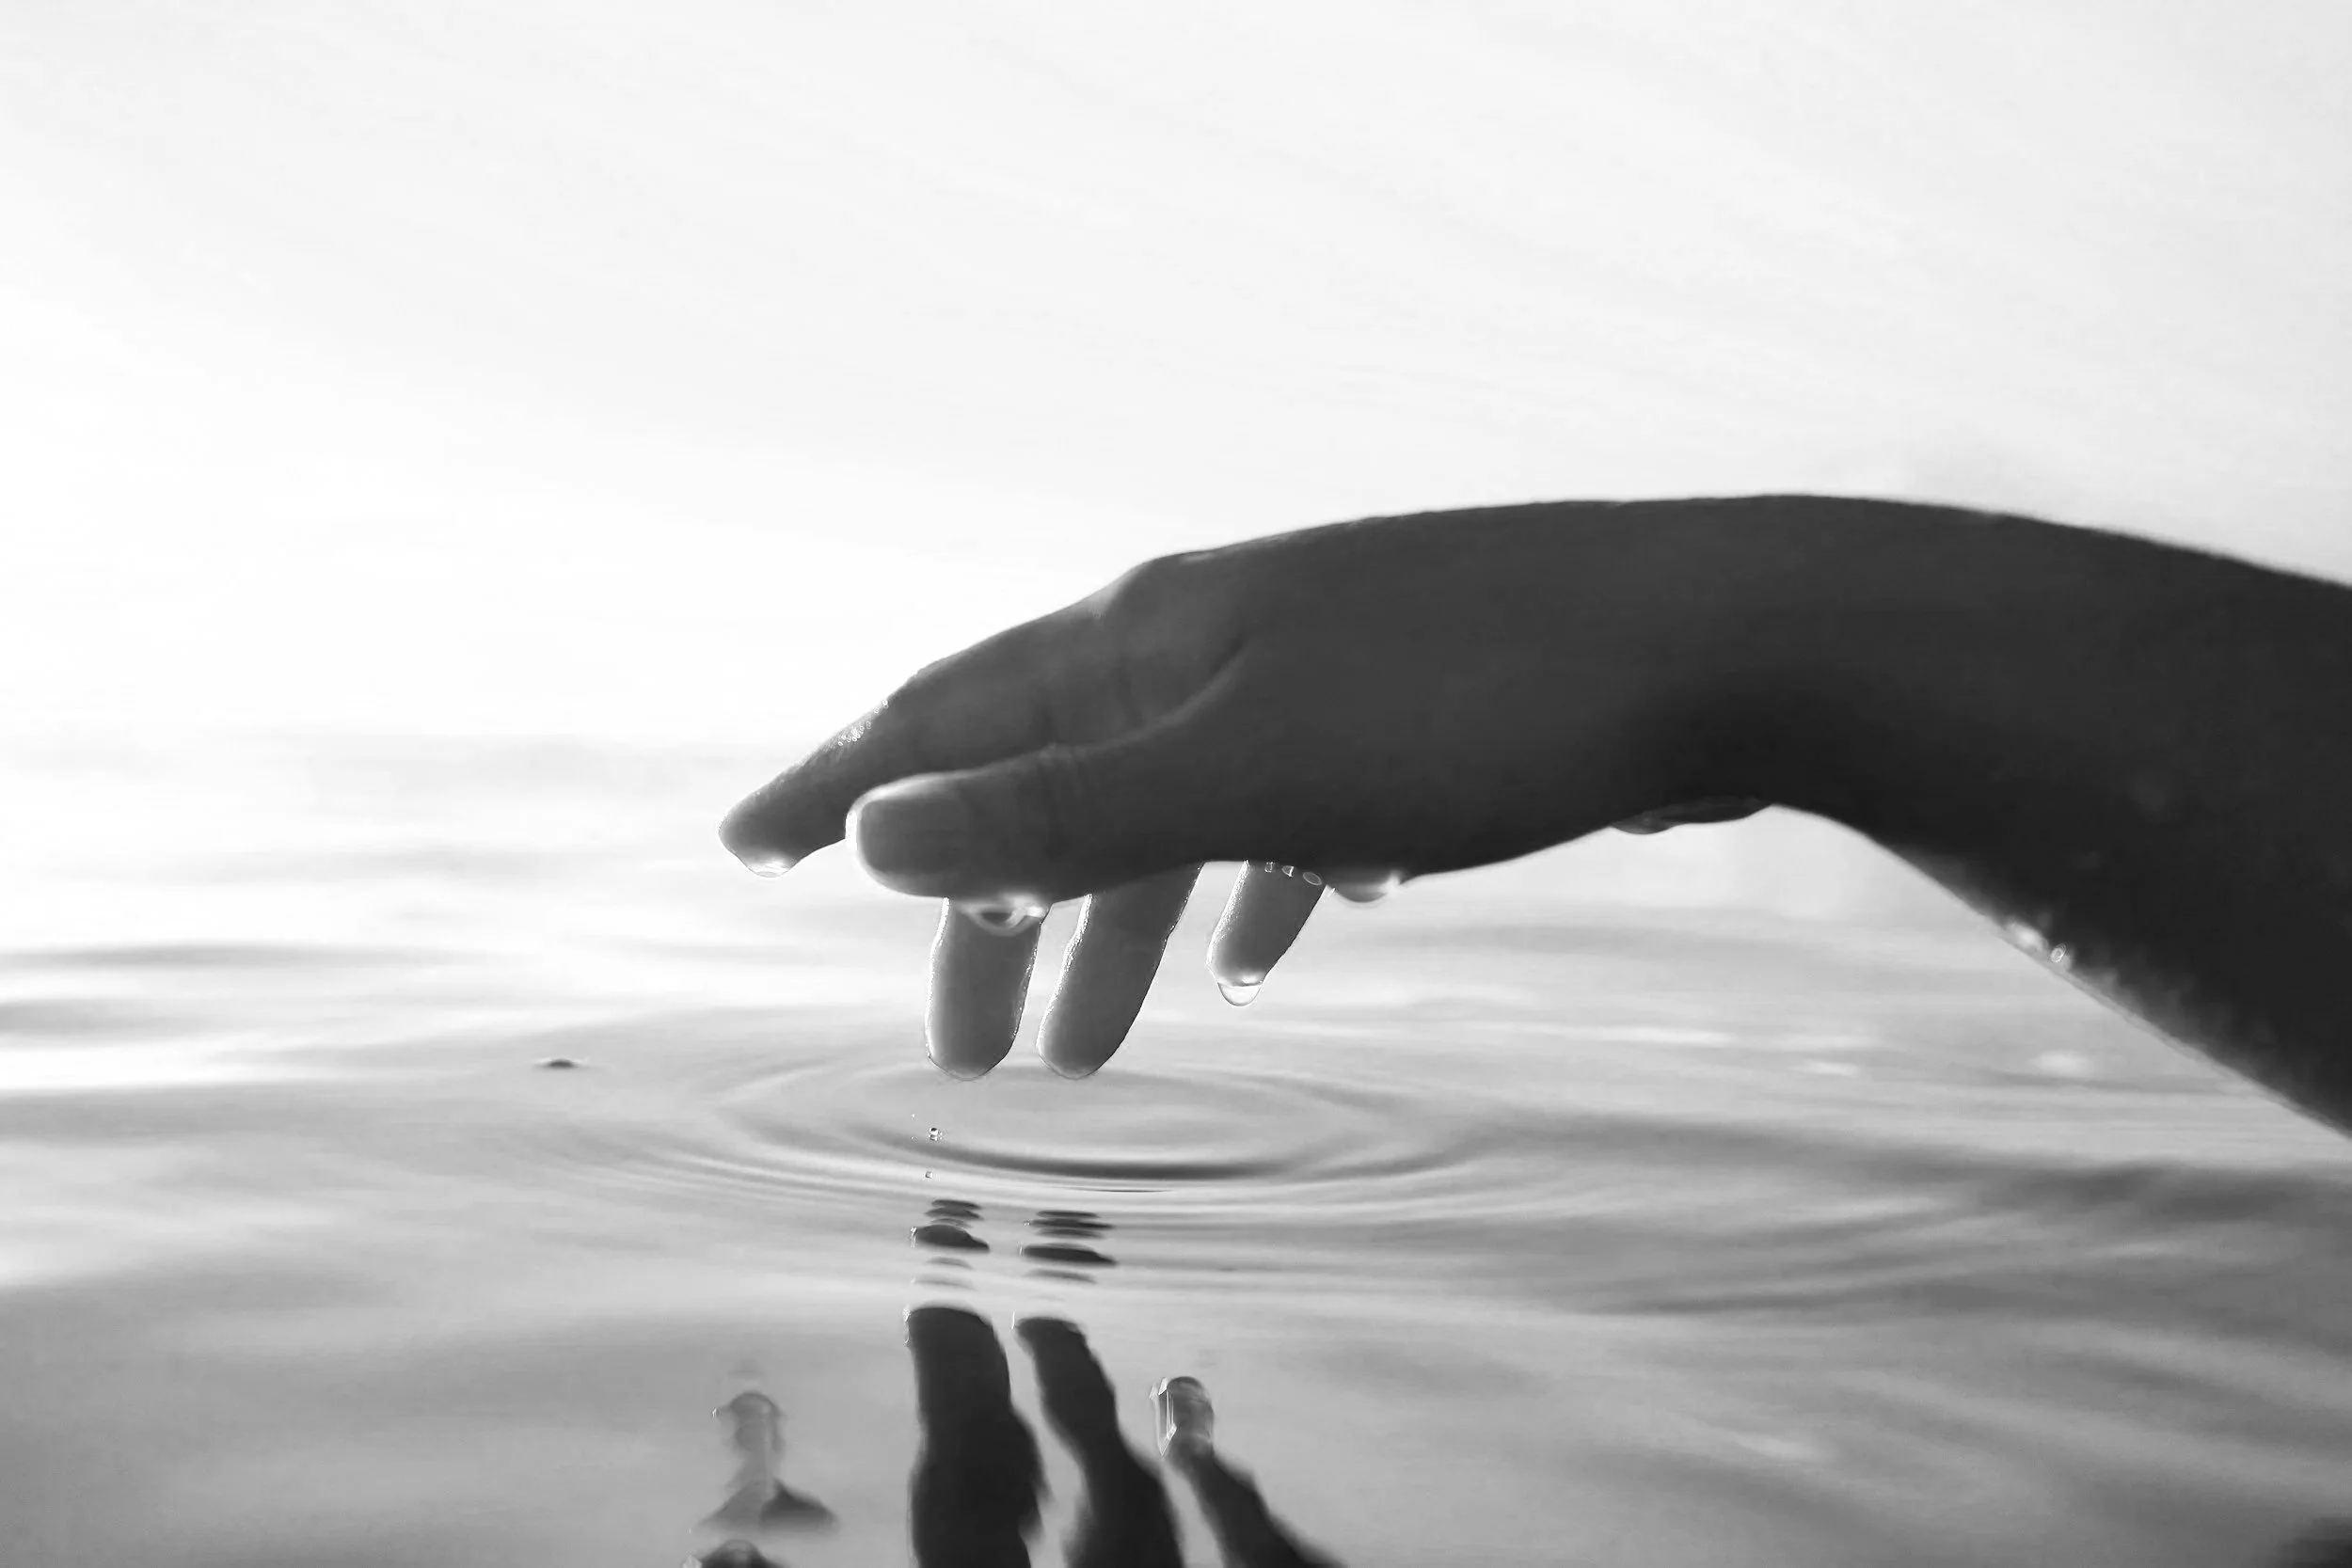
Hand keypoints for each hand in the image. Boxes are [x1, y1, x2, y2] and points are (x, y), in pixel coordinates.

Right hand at [719, 501, 1768, 1076]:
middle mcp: (1210, 638)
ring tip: (1100, 1056)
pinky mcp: (1403, 716)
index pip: (945, 717)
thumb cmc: (1476, 709)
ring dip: (1123, 929)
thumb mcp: (1243, 769)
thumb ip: (1060, 803)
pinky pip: (1281, 810)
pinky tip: (1276, 942)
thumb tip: (879, 829)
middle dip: (995, 920)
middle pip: (1050, 782)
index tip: (743, 847)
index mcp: (1146, 638)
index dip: (837, 786)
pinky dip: (1250, 882)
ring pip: (1170, 812)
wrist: (1714, 645)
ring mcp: (1311, 670)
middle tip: (968, 1055)